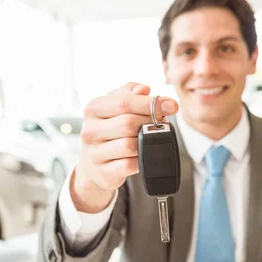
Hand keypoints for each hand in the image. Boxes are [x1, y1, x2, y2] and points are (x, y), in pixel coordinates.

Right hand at [71, 82, 177, 212]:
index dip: (151, 103)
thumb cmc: (108, 133)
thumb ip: (129, 95)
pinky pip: (129, 164)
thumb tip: (144, 89)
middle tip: (163, 123)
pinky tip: (142, 155)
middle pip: (127, 123)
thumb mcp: (114, 109)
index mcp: (93, 109)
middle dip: (150, 122)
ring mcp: (94, 153)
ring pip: (129, 145)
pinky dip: (141, 160)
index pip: (124, 102)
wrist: (93, 167)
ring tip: (152, 139)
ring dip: (146, 142)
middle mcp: (90, 130)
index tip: (171, 106)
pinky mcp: (103, 172)